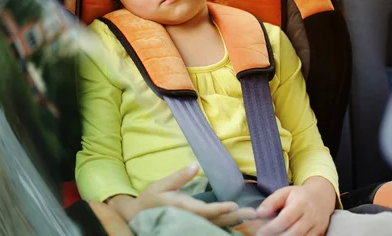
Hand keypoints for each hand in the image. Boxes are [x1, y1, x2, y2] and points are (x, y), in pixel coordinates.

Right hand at [107, 163, 256, 226]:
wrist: (137, 217)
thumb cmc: (149, 199)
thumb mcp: (161, 185)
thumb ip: (179, 177)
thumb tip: (195, 165)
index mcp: (183, 208)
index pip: (206, 211)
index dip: (221, 208)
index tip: (235, 205)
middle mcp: (190, 219)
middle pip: (216, 220)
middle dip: (236, 216)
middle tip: (254, 213)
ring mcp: (192, 224)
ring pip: (217, 226)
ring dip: (235, 221)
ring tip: (251, 217)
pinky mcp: (194, 225)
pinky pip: (213, 227)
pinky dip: (227, 224)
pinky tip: (238, 221)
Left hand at [255, 177, 335, 235]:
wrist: (322, 197)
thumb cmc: (299, 195)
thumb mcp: (284, 192)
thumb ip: (271, 202)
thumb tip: (258, 213)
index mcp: (301, 204)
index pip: (286, 219)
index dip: (272, 228)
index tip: (260, 232)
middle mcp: (311, 217)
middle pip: (294, 232)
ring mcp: (317, 227)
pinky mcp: (320, 234)